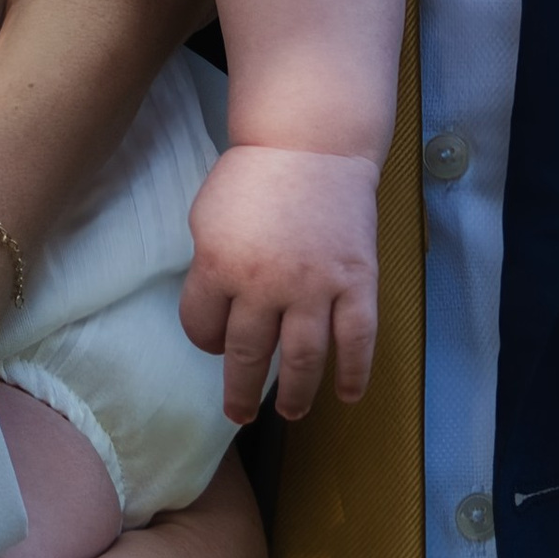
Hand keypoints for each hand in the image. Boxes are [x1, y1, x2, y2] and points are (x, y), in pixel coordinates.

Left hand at [182, 143, 379, 422]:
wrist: (311, 144)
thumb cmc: (253, 178)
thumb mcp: (207, 218)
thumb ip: (210, 269)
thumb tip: (219, 316)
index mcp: (218, 265)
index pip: (201, 327)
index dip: (204, 340)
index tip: (214, 343)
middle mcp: (265, 284)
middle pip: (247, 355)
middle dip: (239, 391)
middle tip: (237, 413)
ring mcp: (315, 285)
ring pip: (302, 359)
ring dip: (293, 394)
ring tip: (288, 412)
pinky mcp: (355, 281)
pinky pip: (356, 339)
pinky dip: (353, 372)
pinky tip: (346, 394)